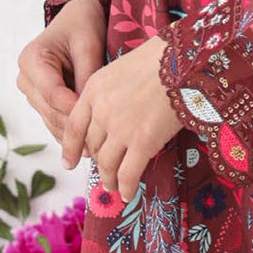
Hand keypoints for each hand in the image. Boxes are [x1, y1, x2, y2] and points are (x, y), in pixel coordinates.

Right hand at [16, 0, 108, 145]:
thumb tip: (89, 109)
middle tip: (101, 142)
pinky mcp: (41, 101)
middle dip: (75, 127)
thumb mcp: (88, 45)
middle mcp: (26, 78)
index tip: (96, 121)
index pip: (52, 93)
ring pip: (52, 121)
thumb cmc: (82, 26)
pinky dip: (71, 132)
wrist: (76, 19)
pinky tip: (89, 145)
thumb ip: (87, 76)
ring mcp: (32, 92)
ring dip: (73, 135)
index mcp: (32, 59)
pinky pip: (55, 121)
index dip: (73, 109)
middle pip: (50, 111)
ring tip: (98, 149)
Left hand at [60, 33, 180, 202]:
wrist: (183, 61)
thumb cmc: (160, 58)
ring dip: (110, 179)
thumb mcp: (122, 67)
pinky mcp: (142, 142)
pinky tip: (128, 194)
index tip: (69, 162)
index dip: (70, 148)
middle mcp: (102, 111)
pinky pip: (128, 173)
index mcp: (94, 90)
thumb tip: (114, 111)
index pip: (74, 126)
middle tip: (105, 170)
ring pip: (107, 163)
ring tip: (114, 186)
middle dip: (98, 161)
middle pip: (93, 146)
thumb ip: (110, 91)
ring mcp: (120, 128)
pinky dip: (127, 187)